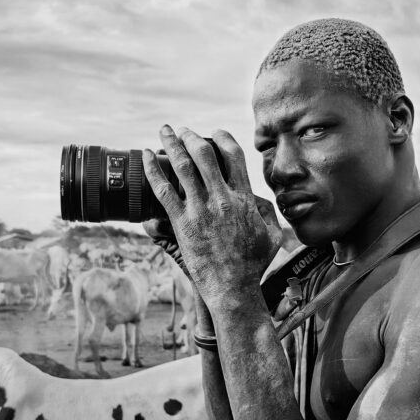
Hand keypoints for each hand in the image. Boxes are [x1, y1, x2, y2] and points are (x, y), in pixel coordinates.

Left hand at [143, 126, 282, 307]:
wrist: (234, 288)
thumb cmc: (254, 266)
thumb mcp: (272, 236)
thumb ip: (267, 214)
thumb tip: (259, 201)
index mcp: (245, 198)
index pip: (234, 155)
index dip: (222, 138)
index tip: (214, 133)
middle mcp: (222, 199)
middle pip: (204, 154)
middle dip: (191, 137)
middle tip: (183, 131)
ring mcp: (201, 210)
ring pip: (183, 166)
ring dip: (172, 144)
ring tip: (164, 132)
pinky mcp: (182, 224)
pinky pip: (163, 190)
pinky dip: (153, 169)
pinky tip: (147, 156)